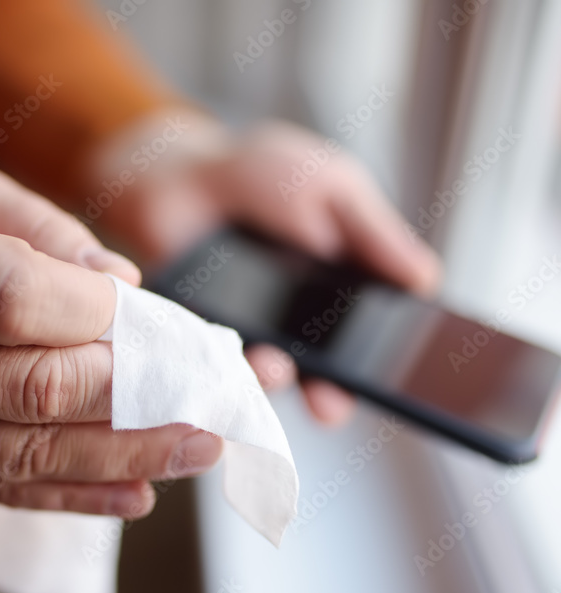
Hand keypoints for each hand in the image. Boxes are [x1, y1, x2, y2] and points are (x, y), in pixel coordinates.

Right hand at [0, 169, 223, 517]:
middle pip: (30, 386)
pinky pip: (3, 490)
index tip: (138, 307)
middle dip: (130, 390)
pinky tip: (139, 491)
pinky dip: (77, 495)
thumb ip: (41, 232)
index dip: (88, 308)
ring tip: (199, 447)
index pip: (7, 299)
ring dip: (125, 453)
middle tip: (203, 388)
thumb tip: (124, 284)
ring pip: (27, 451)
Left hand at [87, 111, 440, 423]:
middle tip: (332, 404)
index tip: (410, 384)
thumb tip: (428, 280)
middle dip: (332, 395)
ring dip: (275, 379)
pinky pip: (214, 361)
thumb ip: (375, 234)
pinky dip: (223, 362)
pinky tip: (229, 352)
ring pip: (269, 374)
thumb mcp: (332, 187)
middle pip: (325, 376)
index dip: (391, 364)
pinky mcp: (201, 335)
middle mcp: (300, 328)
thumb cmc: (261, 174)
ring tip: (276, 369)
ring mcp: (250, 335)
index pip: (375, 341)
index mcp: (343, 293)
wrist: (183, 170)